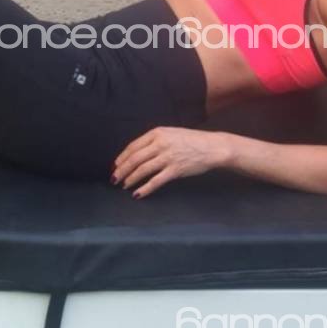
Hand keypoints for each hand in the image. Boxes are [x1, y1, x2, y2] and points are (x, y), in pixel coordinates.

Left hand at [111, 127, 232, 198]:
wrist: (212, 147)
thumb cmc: (191, 141)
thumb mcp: (170, 134)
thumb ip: (154, 141)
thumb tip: (136, 154)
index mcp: (157, 133)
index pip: (133, 147)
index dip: (121, 158)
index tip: (115, 166)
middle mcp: (160, 144)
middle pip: (134, 159)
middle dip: (122, 170)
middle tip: (114, 178)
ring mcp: (168, 157)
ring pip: (142, 170)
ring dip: (130, 179)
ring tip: (124, 186)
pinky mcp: (175, 170)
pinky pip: (156, 181)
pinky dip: (144, 189)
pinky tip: (138, 194)